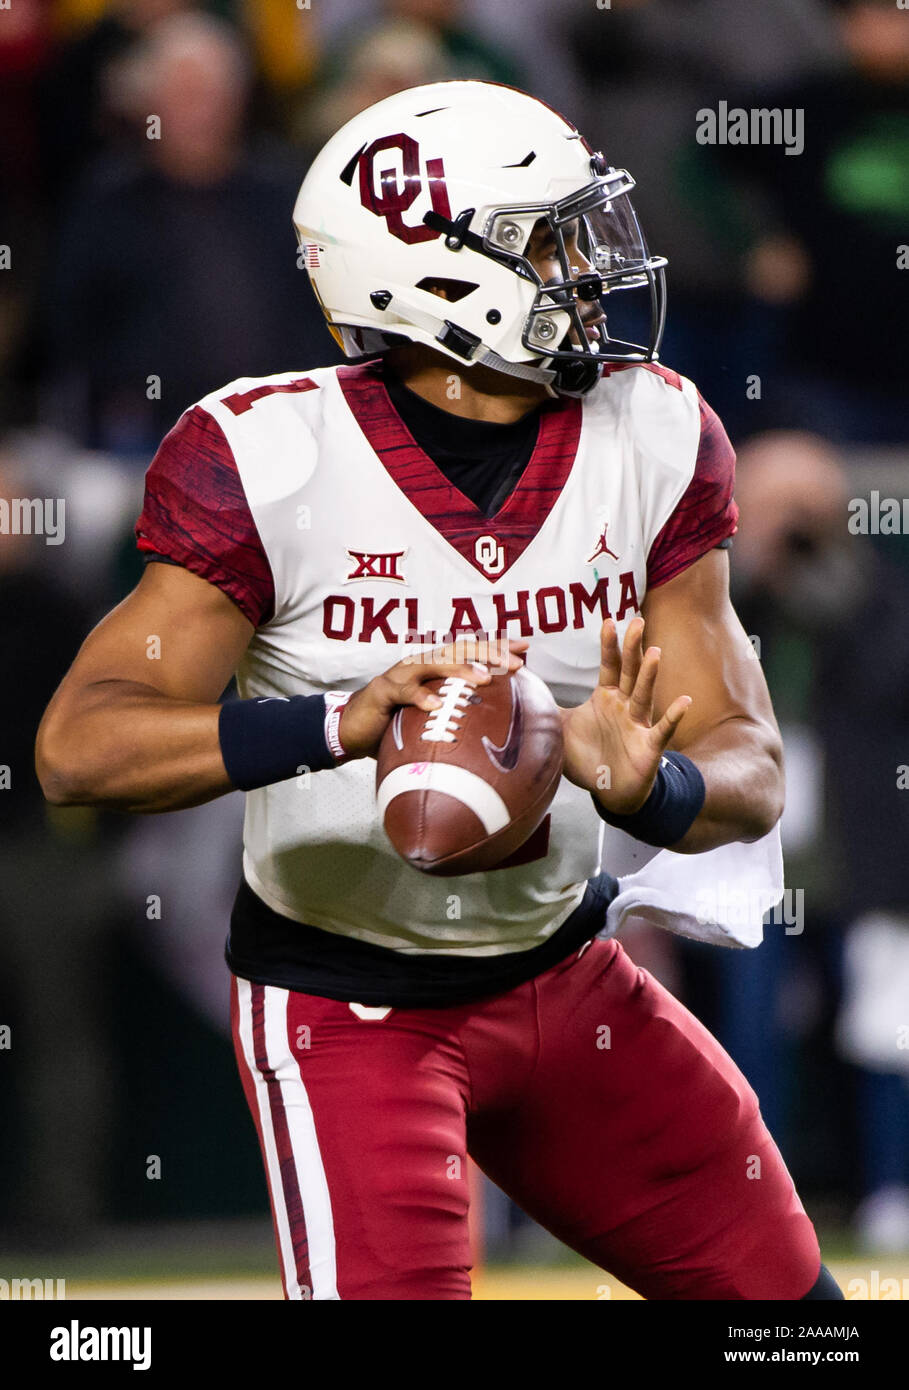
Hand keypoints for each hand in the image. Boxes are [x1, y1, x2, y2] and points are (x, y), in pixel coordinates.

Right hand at [338, 637, 528, 758]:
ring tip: (484, 679)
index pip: (470, 652)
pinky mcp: (384, 689)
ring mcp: (402, 674)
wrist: (352, 729)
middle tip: (516, 664)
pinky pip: (404, 690)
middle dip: (489, 654)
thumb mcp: (429, 720)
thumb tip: (492, 734)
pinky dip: (419, 696)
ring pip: (435, 664)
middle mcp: (421, 664)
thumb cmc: (394, 724)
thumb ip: (454, 718)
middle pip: (459, 651)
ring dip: (461, 670)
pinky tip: (434, 705)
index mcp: (434, 668)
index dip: (496, 647)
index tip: (525, 648)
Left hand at [560, 618, 690, 812]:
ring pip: (644, 695)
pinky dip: (673, 717)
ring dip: (649, 674)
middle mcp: (625, 706)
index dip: (609, 645)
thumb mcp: (561, 728)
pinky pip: (663, 730)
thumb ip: (545, 706)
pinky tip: (683, 701)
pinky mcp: (649, 746)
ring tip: (655, 652)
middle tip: (637, 621)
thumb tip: (518, 688)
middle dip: (632, 647)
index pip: (609, 666)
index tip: (608, 621)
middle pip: (629, 671)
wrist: (610, 791)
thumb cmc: (589, 757)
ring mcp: (639, 724)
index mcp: (606, 697)